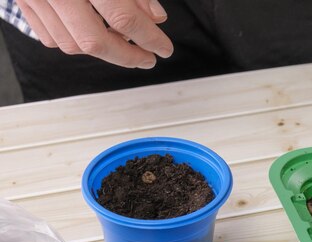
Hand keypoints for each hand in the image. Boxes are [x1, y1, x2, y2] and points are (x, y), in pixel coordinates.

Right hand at [16, 0, 173, 68]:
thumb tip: (155, 18)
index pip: (123, 17)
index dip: (149, 38)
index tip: (164, 49)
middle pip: (94, 40)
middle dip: (126, 57)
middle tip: (147, 58)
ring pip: (71, 44)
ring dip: (103, 52)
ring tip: (125, 47)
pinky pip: (50, 36)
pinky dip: (76, 43)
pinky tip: (95, 36)